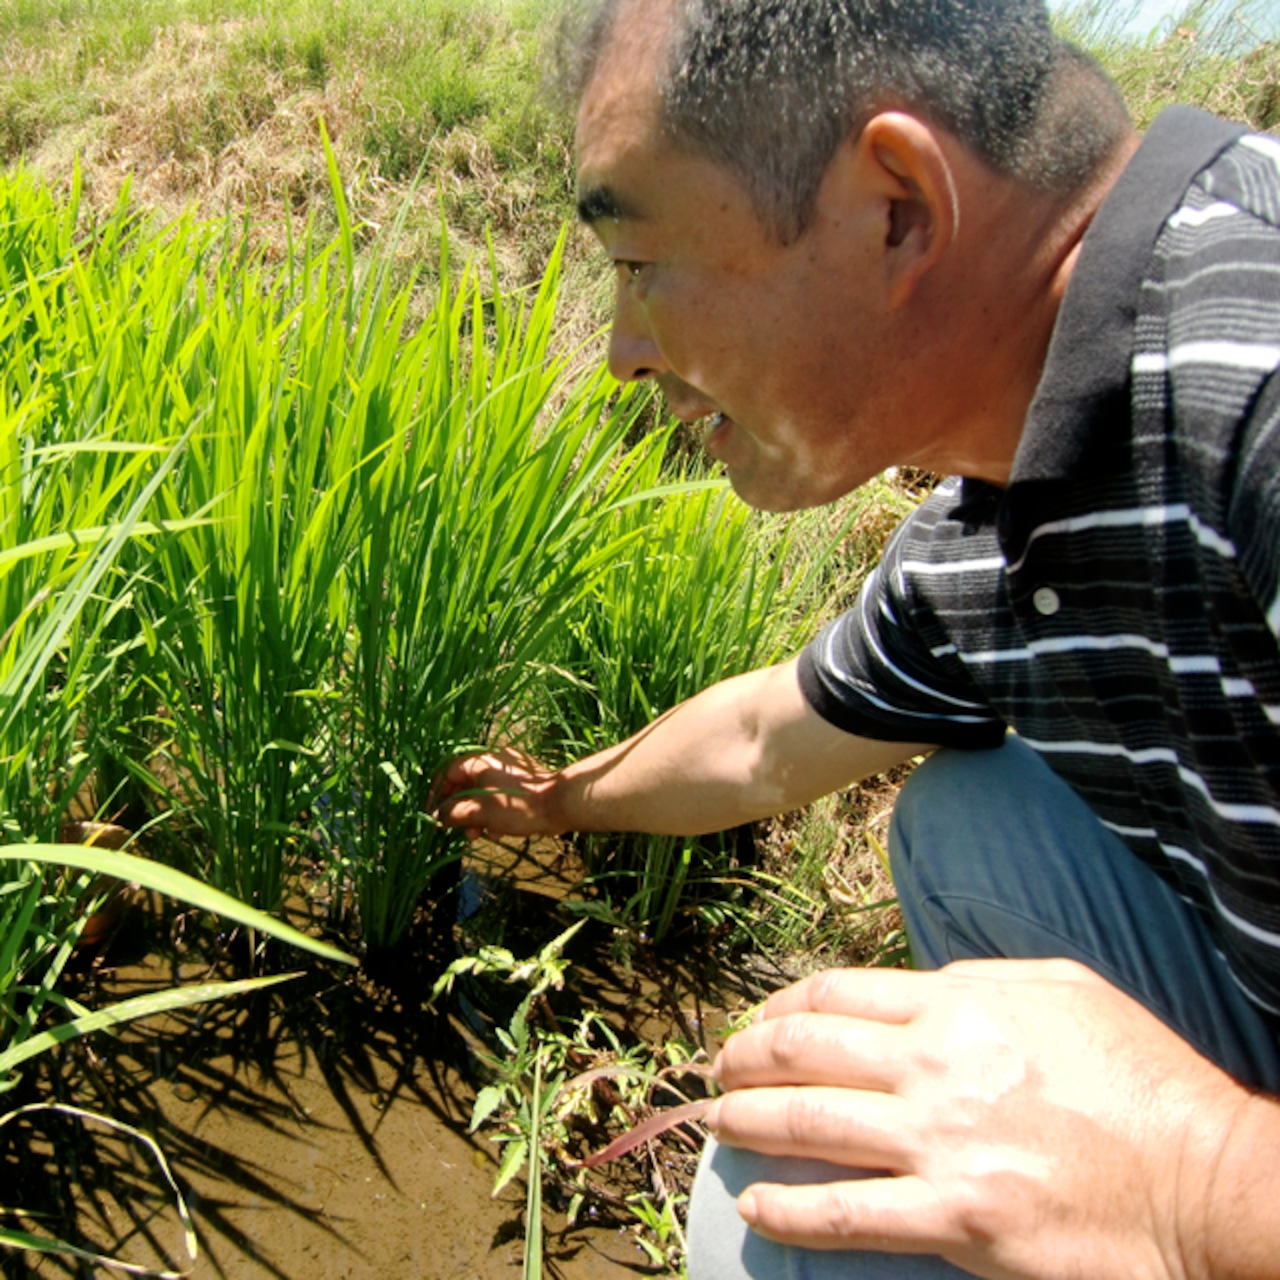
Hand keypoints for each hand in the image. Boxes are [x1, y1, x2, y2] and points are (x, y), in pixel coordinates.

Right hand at [433, 748, 564, 839]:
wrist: (560, 804)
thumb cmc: (516, 806)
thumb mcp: (479, 813)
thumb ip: (453, 813)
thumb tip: (437, 817)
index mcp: (478, 761)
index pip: (446, 774)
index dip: (437, 796)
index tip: (434, 816)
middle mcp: (493, 760)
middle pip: (465, 785)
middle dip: (461, 811)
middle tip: (461, 831)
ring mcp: (510, 770)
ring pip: (483, 793)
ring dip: (477, 816)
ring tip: (480, 835)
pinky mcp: (524, 782)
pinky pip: (500, 796)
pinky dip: (495, 813)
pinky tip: (499, 831)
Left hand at [706, 958, 1251, 1279]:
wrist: (1202, 1174)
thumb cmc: (1139, 1075)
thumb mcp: (1060, 989)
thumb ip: (977, 978)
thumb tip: (919, 984)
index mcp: (955, 1004)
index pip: (835, 995)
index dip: (780, 1008)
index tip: (759, 1023)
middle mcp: (932, 1065)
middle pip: (804, 1052)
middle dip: (745, 1057)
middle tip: (718, 1070)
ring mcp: (938, 1143)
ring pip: (807, 1124)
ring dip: (745, 1120)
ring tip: (715, 1123)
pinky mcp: (954, 1219)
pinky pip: (844, 1213)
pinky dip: (787, 1209)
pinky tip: (756, 1206)